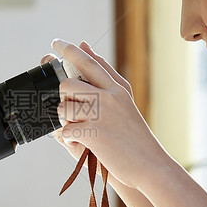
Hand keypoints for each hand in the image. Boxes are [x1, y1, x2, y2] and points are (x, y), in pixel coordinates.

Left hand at [47, 39, 166, 189]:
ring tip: (81, 129)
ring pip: (63, 108)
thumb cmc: (134, 134)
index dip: (70, 50)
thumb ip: (105, 74)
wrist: (151, 165)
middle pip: (68, 84)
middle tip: (73, 110)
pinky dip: (71, 140)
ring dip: (66, 121)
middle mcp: (109, 97)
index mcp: (117, 88)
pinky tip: (83, 143)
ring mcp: (101, 115)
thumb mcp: (124, 100)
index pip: (89, 61)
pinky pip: (66, 131)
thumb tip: (84, 45)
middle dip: (63, 98)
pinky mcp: (94, 134)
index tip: (56, 42)